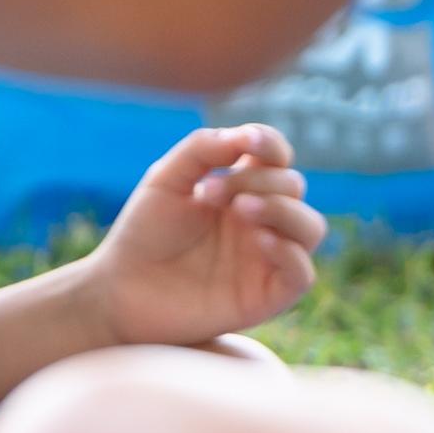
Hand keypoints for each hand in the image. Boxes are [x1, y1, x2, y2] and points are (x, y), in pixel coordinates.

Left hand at [87, 120, 323, 347]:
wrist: (122, 290)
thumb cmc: (144, 233)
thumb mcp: (165, 179)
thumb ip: (203, 149)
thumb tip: (246, 136)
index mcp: (240, 188)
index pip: (276, 157)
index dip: (271, 143)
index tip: (248, 141)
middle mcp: (260, 221)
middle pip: (292, 186)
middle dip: (256, 181)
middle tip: (208, 192)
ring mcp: (266, 258)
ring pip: (311, 227)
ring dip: (283, 210)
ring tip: (240, 209)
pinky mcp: (266, 296)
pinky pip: (302, 274)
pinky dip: (290, 252)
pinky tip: (258, 240)